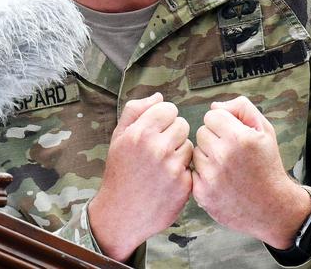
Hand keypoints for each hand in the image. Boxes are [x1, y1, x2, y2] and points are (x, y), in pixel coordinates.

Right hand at [89, 92, 193, 260]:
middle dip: (173, 133)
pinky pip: (192, 166)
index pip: (168, 108)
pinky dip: (183, 171)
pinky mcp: (184, 186)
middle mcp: (157, 148)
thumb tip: (159, 96)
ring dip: (179, 152)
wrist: (121, 213)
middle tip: (159, 149)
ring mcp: (172, 168)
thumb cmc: (120, 172)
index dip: (163, 118)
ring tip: (162, 164)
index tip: (156, 129)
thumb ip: (136, 110)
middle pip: (182, 124)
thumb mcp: (118, 137)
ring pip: (188, 145)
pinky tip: (168, 179)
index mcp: (140, 133)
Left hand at [192, 96, 310, 248]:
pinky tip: (220, 180)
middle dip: (214, 139)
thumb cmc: (268, 166)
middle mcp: (223, 156)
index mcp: (239, 138)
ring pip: (196, 151)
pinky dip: (203, 175)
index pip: (212, 115)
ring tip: (227, 167)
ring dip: (208, 156)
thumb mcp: (265, 130)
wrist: (272, 207)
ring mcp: (211, 176)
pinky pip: (192, 172)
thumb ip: (241, 108)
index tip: (233, 134)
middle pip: (201, 132)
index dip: (223, 123)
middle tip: (231, 152)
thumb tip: (214, 106)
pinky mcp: (202, 193)